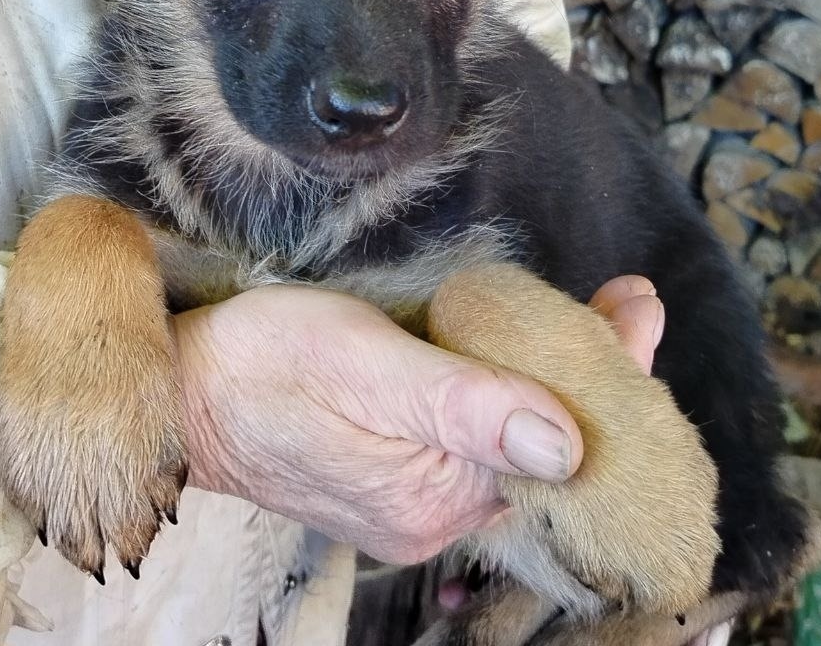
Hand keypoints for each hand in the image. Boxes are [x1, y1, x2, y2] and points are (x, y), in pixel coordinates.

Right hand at [171, 274, 662, 565]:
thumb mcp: (366, 364)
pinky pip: (481, 441)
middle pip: (547, 448)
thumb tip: (569, 445)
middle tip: (634, 305)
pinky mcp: (397, 478)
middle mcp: (437, 515)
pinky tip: (532, 356)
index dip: (609, 378)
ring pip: (518, 442)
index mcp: (437, 495)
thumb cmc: (265, 363)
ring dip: (564, 380)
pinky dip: (517, 395)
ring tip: (609, 317)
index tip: (638, 311)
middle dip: (600, 375)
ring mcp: (416, 502)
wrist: (183, 388)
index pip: (558, 444)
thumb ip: (465, 405)